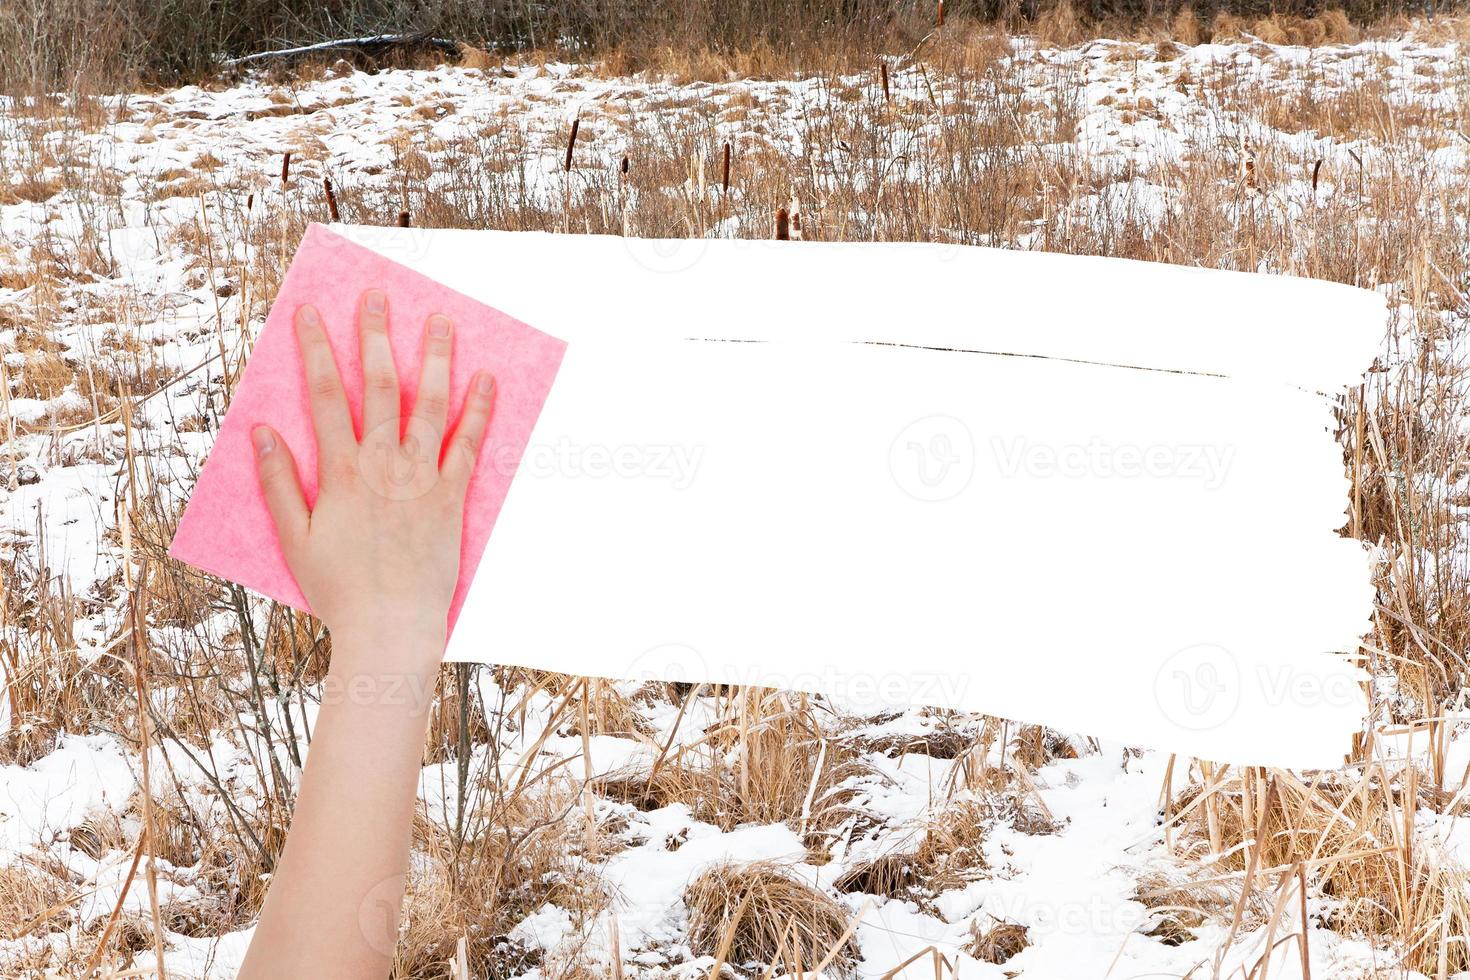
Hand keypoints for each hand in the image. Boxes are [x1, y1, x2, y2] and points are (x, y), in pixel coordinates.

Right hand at [250, 288, 494, 653]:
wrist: (391, 627)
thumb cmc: (339, 590)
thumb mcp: (294, 539)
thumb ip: (277, 483)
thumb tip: (260, 432)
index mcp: (340, 472)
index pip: (325, 395)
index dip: (317, 349)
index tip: (310, 312)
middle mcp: (383, 465)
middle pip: (380, 387)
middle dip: (376, 337)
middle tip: (378, 296)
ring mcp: (422, 479)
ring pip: (429, 405)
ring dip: (435, 359)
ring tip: (441, 321)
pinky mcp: (452, 498)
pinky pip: (469, 445)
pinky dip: (478, 410)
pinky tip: (485, 379)